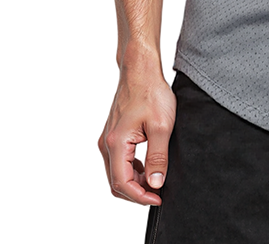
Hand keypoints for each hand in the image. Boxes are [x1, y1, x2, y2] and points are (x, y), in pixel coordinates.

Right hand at [99, 65, 176, 204]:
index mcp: (116, 143)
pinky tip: (148, 166)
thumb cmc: (151, 92)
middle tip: (158, 192)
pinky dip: (132, 169)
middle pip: (116, 181)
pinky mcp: (113, 134)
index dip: (140, 197)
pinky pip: (118, 161)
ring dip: (134, 181)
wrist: (140, 70)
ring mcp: (108, 138)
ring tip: (156, 179)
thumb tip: (155, 184)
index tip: (158, 198)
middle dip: (137, 192)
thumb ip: (158, 157)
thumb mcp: (162, 126)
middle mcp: (107, 143)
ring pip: (117, 172)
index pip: (122, 183)